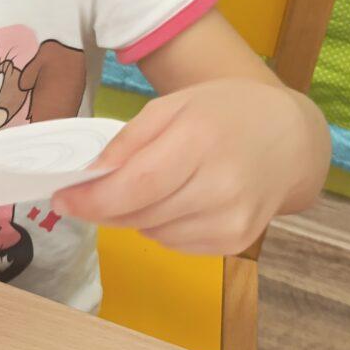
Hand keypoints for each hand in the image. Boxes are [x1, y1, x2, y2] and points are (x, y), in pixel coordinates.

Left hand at [53, 79, 329, 254]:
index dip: (93, 199)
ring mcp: (233, 220)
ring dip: (134, 215)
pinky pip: (176, 244)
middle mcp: (221, 186)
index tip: (61, 199)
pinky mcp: (237, 242)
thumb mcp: (173, 105)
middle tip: (86, 193)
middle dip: (105, 206)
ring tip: (149, 186)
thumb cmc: (224, 113)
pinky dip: (161, 227)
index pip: (136, 184)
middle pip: (140, 212)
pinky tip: (174, 201)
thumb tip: (90, 174)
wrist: (289, 139)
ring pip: (153, 232)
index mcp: (201, 141)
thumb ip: (129, 140)